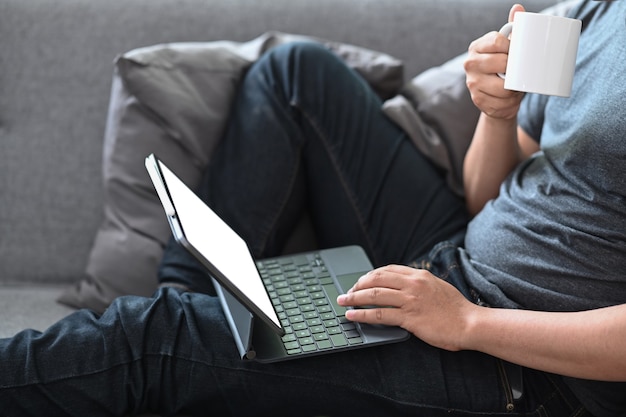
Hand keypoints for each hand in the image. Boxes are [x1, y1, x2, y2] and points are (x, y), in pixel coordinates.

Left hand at [337, 264, 479, 350]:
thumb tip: (403, 287)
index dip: (370, 275)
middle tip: (347, 292)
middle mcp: (413, 284)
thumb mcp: (438, 287)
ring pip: (374, 295)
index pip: (387, 269)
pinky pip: (379, 314)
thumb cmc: (457, 310)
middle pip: (377, 279)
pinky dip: (362, 314)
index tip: (361, 282)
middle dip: (358, 285)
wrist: (470, 324)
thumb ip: (420, 285)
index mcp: (419, 275)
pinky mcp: (409, 317)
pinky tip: (353, 316)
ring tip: (343, 302)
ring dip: (354, 298)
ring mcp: (410, 300)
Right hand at [464, 4, 525, 119]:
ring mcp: (472, 83)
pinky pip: (499, 102)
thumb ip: (513, 29)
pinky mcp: (477, 100)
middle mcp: (470, 64)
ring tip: (516, 87)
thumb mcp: (508, 48)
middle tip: (521, 72)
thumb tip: (517, 8)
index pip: (496, 41)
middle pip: (500, 63)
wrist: (496, 96)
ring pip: (501, 86)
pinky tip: (510, 99)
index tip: (519, 53)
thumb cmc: (504, 68)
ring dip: (514, 89)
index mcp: (476, 47)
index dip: (511, 47)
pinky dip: (509, 103)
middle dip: (515, 69)